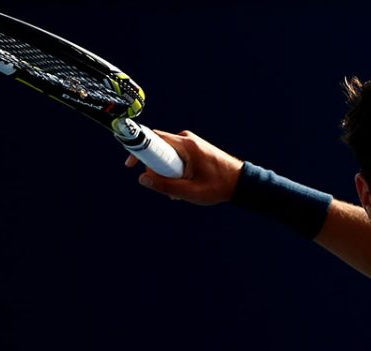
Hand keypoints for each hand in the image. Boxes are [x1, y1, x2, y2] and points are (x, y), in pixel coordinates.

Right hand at [126, 129, 243, 205]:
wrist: (241, 182)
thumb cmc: (219, 186)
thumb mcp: (190, 191)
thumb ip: (165, 186)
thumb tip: (142, 178)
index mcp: (186, 145)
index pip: (154, 138)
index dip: (138, 149)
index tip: (130, 163)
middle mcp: (187, 139)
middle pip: (158, 147)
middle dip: (154, 167)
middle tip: (159, 185)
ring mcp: (191, 143)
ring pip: (167, 154)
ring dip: (165, 171)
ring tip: (177, 190)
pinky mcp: (194, 149)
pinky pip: (175, 156)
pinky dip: (174, 169)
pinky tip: (182, 185)